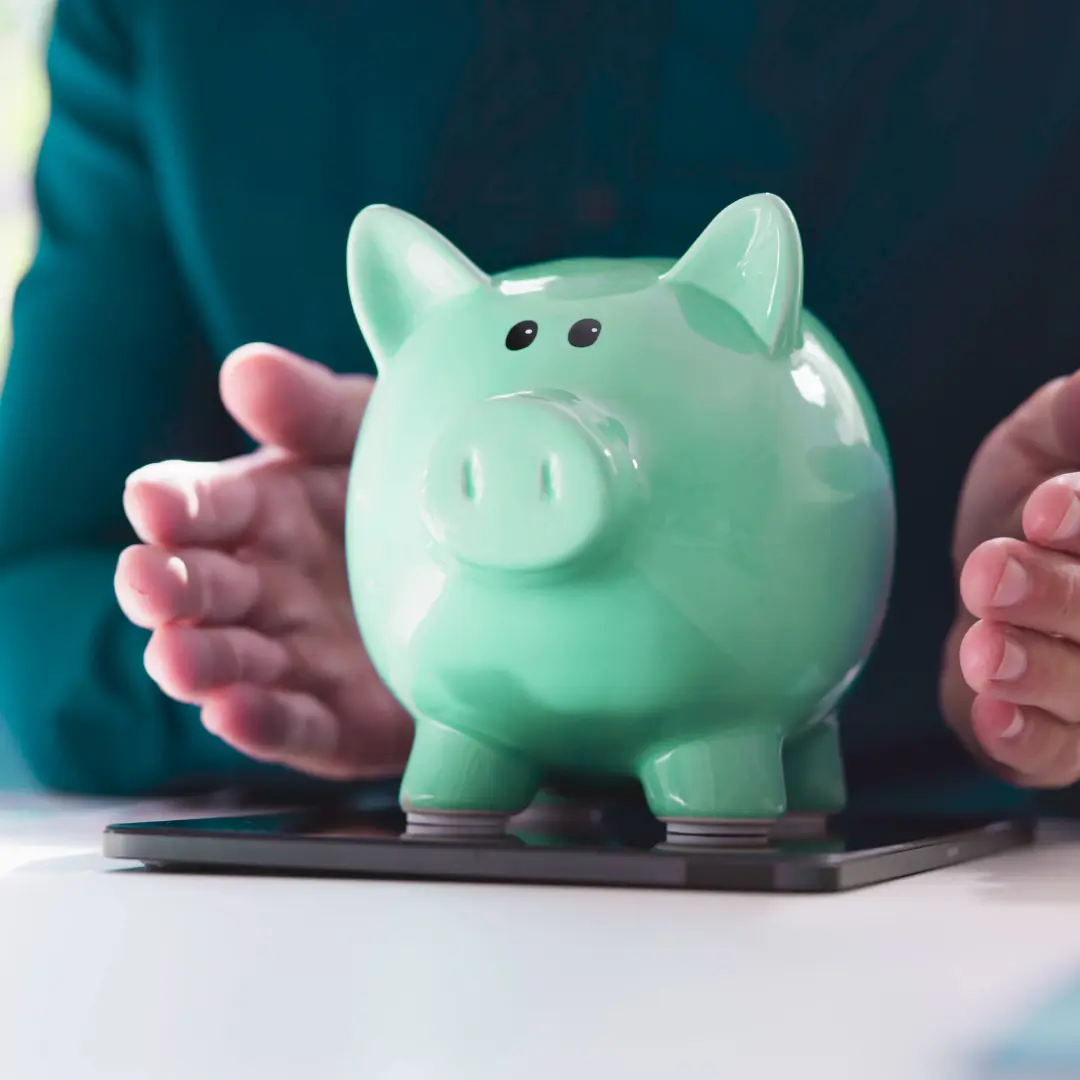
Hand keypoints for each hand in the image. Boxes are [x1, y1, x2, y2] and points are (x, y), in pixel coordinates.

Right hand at [114, 344, 411, 778]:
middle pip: (203, 589)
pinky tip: (234, 713)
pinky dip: (263, 725)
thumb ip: (314, 408)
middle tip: (149, 581)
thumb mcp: (372, 435)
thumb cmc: (410, 494)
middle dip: (168, 586)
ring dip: (200, 663)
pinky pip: (297, 727)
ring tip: (175, 657)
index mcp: (263, 511)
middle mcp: (266, 586)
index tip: (153, 499)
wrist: (493, 576)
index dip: (177, 501)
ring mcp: (298, 656)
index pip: (205, 503)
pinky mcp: (337, 721)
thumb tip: (248, 369)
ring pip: (234, 664)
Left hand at [941, 371, 1079, 787]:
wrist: (991, 570)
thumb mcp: (1050, 437)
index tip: (1045, 509)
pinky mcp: (1062, 743)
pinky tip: (990, 712)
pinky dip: (1025, 737)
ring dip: (1037, 670)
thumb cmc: (1034, 503)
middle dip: (1060, 597)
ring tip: (984, 647)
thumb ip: (1076, 415)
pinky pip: (1055, 754)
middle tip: (992, 570)